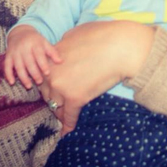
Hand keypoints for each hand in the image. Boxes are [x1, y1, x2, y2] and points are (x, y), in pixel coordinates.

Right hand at [4, 24, 61, 88]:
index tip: (47, 73)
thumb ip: (52, 52)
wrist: (20, 33)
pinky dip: (8, 75)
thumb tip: (60, 62)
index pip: (39, 55)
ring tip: (29, 86)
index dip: (43, 64)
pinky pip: (7, 66)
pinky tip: (12, 82)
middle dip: (34, 73)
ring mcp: (15, 52)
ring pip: (18, 66)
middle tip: (39, 82)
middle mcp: (24, 48)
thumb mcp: (45, 42)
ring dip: (23, 77)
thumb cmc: (36, 40)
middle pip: (29, 62)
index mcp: (35, 43)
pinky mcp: (8, 56)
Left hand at [38, 21, 154, 135]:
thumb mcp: (78, 32)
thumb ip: (66, 42)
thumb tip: (65, 46)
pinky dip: (68, 126)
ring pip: (57, 106)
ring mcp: (62, 86)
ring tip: (64, 119)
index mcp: (52, 57)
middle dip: (54, 98)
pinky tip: (67, 133)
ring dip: (61, 113)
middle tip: (60, 105)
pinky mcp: (75, 99)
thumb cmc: (105, 35)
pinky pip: (69, 117)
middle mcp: (52, 73)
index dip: (52, 82)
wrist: (121, 46)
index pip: (45, 75)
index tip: (57, 87)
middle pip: (47, 92)